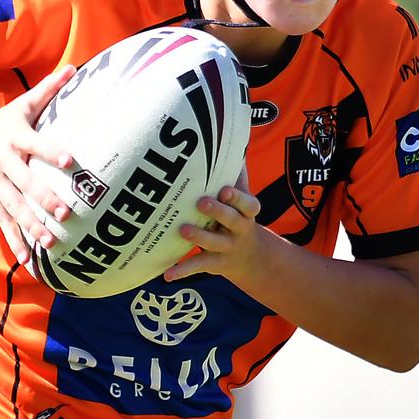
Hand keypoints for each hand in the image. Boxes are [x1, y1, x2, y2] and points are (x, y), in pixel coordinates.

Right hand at [0, 65, 75, 263]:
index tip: (71, 159)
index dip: (52, 151)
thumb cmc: (2, 120)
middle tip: (66, 212)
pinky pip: (4, 223)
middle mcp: (4, 162)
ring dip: (32, 226)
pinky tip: (32, 260)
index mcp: (15, 137)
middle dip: (44, 199)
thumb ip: (51, 89)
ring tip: (52, 242)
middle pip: (25, 183)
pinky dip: (17, 241)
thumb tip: (75, 67)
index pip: (36, 143)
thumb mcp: (24, 104)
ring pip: (14, 208)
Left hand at [163, 168, 267, 282]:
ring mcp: (227, 248)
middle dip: (218, 212)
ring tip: (183, 230)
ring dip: (199, 237)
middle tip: (201, 202)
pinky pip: (198, 266)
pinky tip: (167, 275)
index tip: (224, 189)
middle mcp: (239, 230)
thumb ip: (237, 176)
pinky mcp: (214, 263)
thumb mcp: (243, 201)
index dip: (238, 198)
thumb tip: (232, 143)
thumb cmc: (238, 217)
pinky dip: (182, 272)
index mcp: (247, 213)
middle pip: (233, 221)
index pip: (248, 205)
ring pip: (214, 243)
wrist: (251, 257)